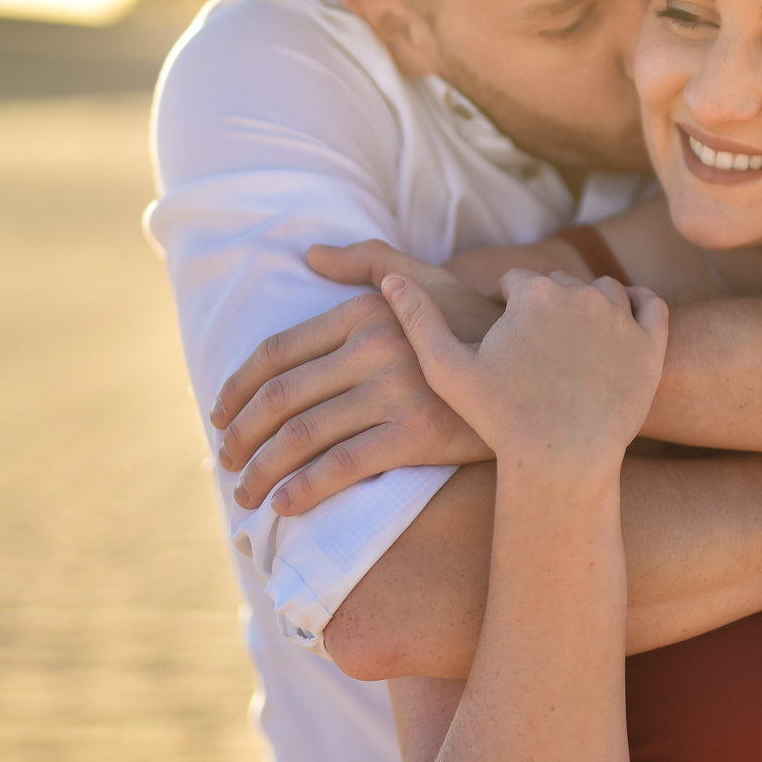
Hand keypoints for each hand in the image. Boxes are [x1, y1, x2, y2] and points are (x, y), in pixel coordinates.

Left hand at [211, 244, 501, 516]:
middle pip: (281, 398)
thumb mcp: (426, 281)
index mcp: (365, 311)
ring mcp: (395, 390)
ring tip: (247, 492)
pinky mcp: (416, 433)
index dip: (237, 389)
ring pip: (302, 436)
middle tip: (227, 461)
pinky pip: (341, 466)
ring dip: (262, 470)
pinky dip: (303, 490)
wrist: (541, 377)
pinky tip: (285, 506)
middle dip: (241, 436)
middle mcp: (374, 346)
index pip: (277, 353)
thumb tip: (309, 255)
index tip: (220, 416)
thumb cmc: (477, 329)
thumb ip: (367, 263)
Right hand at [383, 269, 668, 464]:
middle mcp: (580, 293)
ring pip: (604, 292)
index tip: (500, 332)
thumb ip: (418, 319)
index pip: (514, 282)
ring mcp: (621, 317)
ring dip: (589, 306)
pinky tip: (619, 330)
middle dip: (545, 306)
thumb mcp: (446, 370)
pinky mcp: (651, 343)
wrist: (563, 458)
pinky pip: (650, 305)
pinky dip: (637, 307)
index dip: (503, 305)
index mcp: (532, 292)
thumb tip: (390, 280)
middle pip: (559, 285)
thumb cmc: (499, 418)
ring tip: (573, 340)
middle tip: (536, 345)